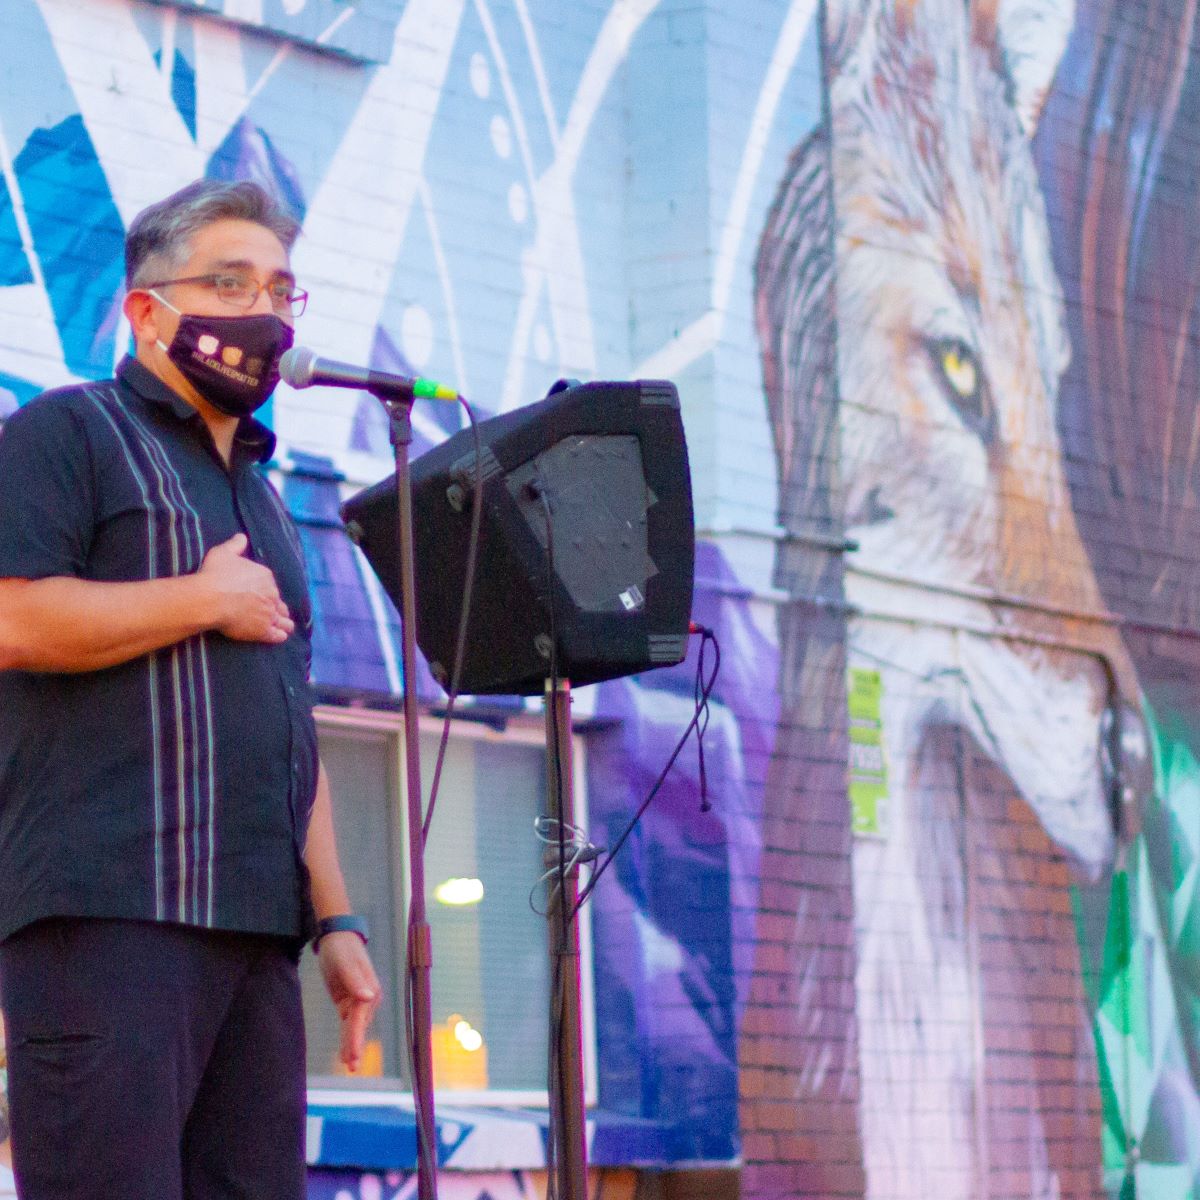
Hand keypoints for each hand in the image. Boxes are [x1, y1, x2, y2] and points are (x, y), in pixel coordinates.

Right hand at [197, 533, 293, 643]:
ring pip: (284, 620)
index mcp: (265, 576)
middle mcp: (272, 594)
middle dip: (276, 607)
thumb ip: (235, 545)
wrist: (209, 599)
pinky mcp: (264, 630)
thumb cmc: (214, 575)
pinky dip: (279, 636)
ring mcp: (269, 613)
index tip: (260, 596)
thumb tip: (242, 537)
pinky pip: (278, 635)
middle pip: (279, 603)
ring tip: (282, 627)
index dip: (266, 592)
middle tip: (270, 613)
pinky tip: (279, 636)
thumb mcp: (223, 553)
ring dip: (283, 623)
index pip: (271, 585)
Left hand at [317, 931, 382, 1071]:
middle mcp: (368, 998)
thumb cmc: (341, 948)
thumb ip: (355, 979)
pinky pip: (348, 1024)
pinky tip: (345, 1052)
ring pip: (355, 1028)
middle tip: (352, 1067)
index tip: (351, 1056)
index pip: (359, 1019)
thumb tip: (367, 996)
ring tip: (350, 1066)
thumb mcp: (345, 962)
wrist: (336, 937)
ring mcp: (359, 1001)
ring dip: (352, 1046)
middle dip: (355, 1047)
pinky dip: (348, 1038)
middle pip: (359, 1027)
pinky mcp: (348, 1002)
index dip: (355, 1038)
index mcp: (370, 990)